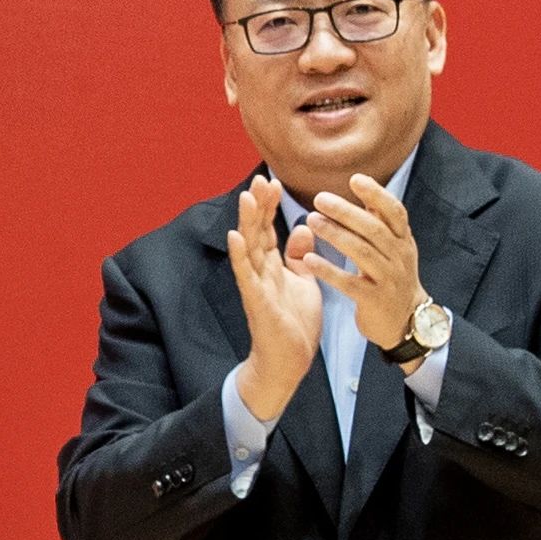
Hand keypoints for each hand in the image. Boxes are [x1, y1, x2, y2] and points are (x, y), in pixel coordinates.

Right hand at [228, 172, 324, 423]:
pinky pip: (247, 275)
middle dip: (258, 206)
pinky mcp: (256, 301)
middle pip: (257, 231)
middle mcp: (260, 271)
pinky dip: (240, 256)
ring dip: (247, 222)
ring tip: (246, 198)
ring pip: (249, 248)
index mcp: (273, 266)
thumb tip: (303, 227)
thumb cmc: (295, 322)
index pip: (268, 229)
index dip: (269, 206)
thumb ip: (301, 256)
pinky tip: (236, 237)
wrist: (290, 360)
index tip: (272, 181)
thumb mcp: (304, 281)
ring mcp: (256, 285)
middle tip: (260, 179)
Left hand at [304, 179, 423, 350]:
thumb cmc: (392, 277)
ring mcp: (389, 279)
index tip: (354, 179)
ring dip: (335, 235)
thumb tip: (363, 182)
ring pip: (361, 253)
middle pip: (373, 229)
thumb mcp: (394, 247)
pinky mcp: (375, 300)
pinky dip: (329, 271)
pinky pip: (349, 283)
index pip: (394, 212)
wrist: (407, 321)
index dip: (376, 194)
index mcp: (403, 240)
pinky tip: (310, 260)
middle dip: (346, 212)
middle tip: (319, 198)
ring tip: (311, 221)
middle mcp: (399, 257)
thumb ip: (378, 219)